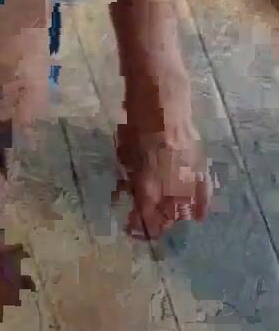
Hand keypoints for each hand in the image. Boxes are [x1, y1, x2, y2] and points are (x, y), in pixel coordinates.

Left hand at [116, 117, 212, 239]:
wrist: (163, 101)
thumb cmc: (136, 124)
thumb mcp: (125, 154)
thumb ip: (131, 178)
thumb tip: (132, 197)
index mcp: (147, 180)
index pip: (145, 213)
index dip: (139, 225)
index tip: (132, 229)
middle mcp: (170, 182)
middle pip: (166, 214)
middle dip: (156, 222)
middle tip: (147, 223)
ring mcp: (187, 174)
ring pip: (184, 206)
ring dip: (174, 215)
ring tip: (166, 217)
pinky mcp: (200, 165)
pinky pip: (204, 190)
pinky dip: (201, 204)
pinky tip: (198, 216)